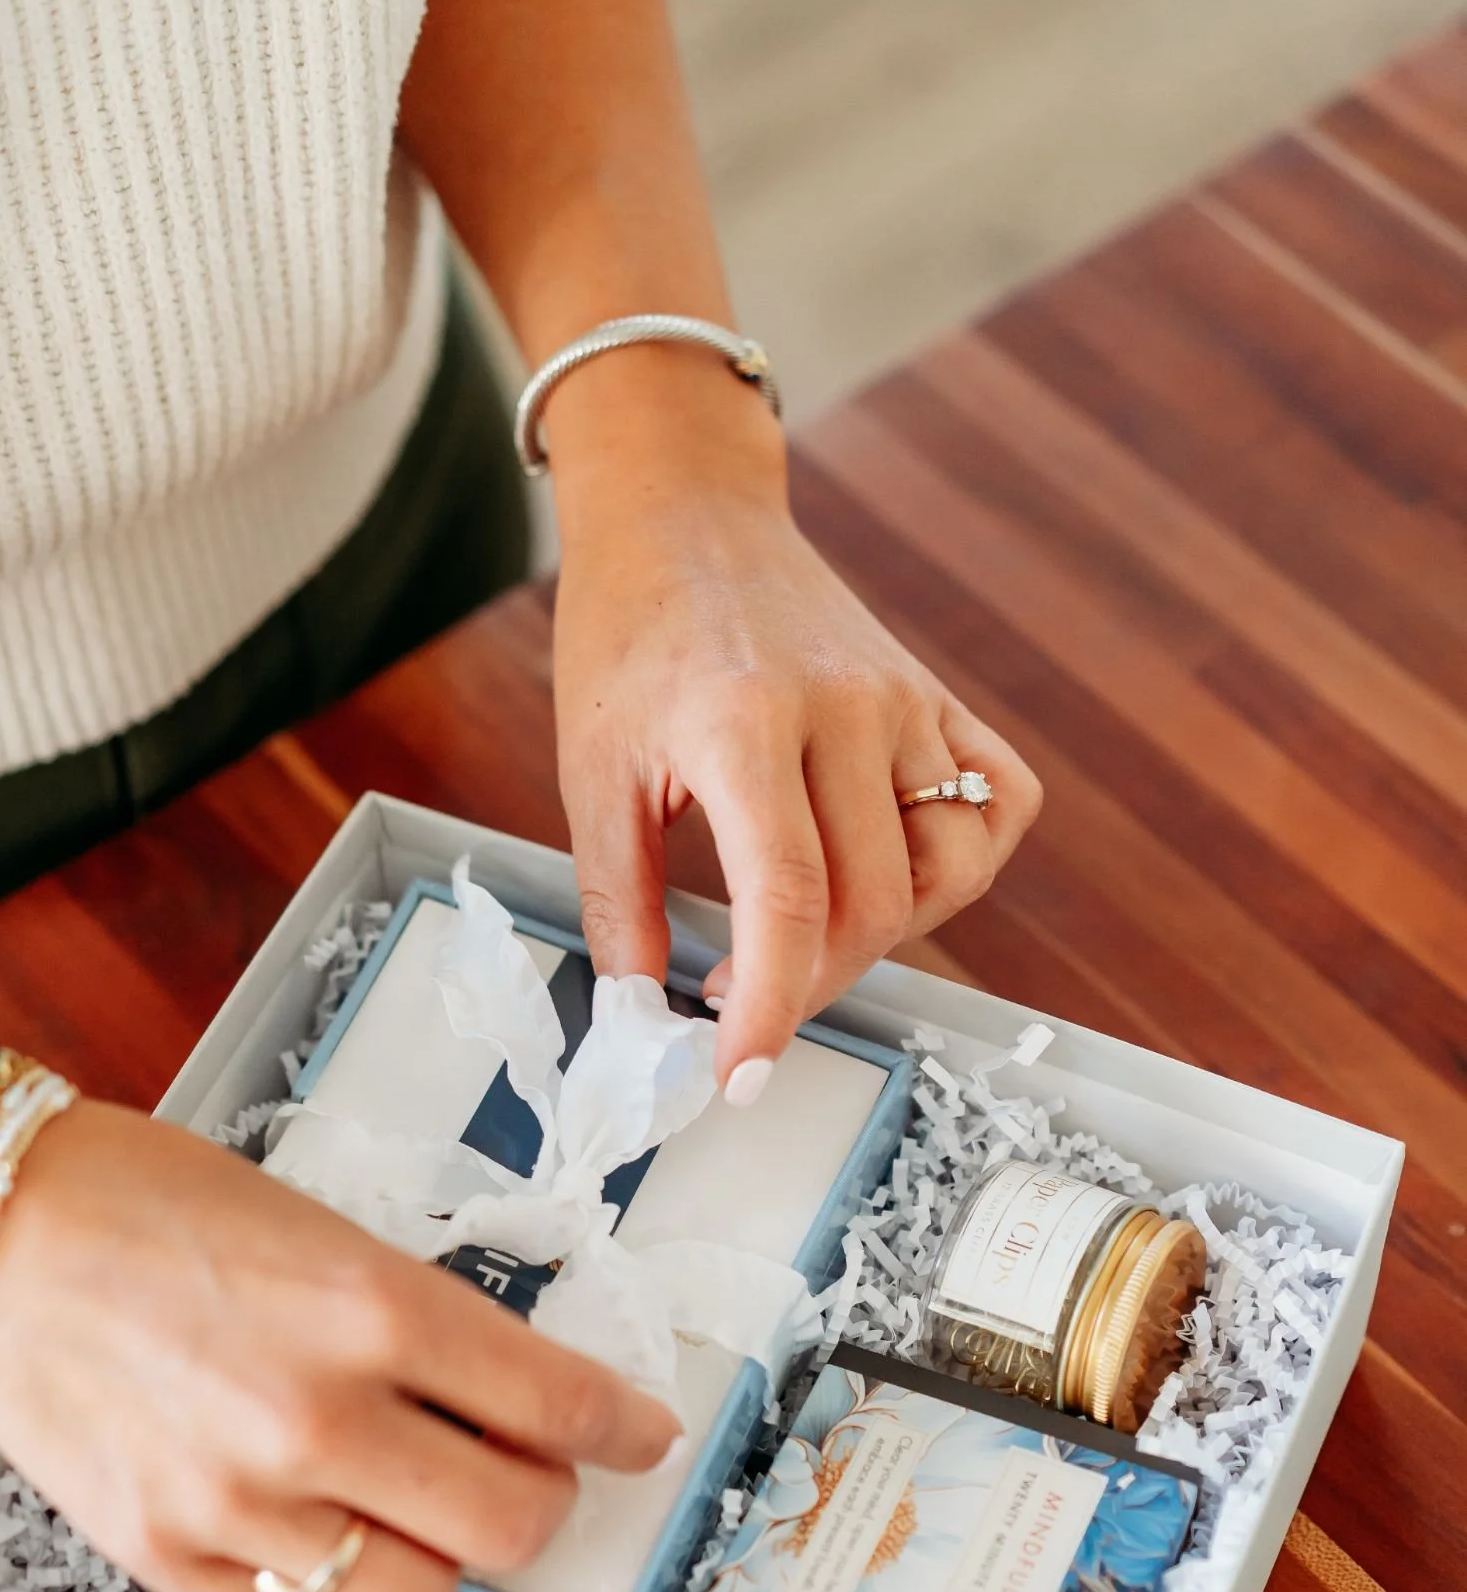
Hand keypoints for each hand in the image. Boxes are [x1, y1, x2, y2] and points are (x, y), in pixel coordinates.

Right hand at [0, 1100, 677, 1591]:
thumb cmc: (150, 1208)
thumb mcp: (324, 1232)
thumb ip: (423, 1326)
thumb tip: (517, 1406)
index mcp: (373, 1307)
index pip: (557, 1401)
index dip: (624, 1430)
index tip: (642, 1439)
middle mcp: (321, 1414)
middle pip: (511, 1527)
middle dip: (543, 1508)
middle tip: (527, 1481)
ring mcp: (243, 1499)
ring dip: (437, 1564)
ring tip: (410, 1515)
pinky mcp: (170, 1556)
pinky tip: (311, 1538)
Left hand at [551, 426, 1041, 1095]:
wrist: (685, 516)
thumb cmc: (630, 637)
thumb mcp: (593, 771)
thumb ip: (617, 900)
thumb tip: (644, 1015)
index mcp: (742, 721)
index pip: (786, 901)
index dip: (771, 1008)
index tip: (741, 1076)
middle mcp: (843, 709)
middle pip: (871, 904)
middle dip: (810, 983)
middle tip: (742, 997)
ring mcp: (906, 700)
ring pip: (946, 872)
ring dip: (884, 935)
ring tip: (807, 931)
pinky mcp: (940, 698)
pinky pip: (999, 805)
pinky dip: (963, 863)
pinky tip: (892, 872)